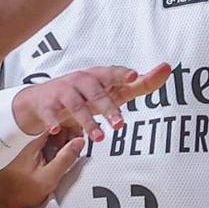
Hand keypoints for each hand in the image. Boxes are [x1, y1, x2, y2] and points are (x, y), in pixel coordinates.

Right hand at [13, 64, 172, 142]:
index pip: (112, 72)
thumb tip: (167, 69)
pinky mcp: (47, 105)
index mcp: (98, 76)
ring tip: (99, 138)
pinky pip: (49, 112)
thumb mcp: (111, 89)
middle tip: (120, 124)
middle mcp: (81, 81)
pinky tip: (56, 131)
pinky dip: (52, 121)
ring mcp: (63, 92)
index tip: (133, 76)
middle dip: (107, 107)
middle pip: (95, 92)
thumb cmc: (84, 94)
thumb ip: (140, 84)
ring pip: (75, 105)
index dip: (122, 73)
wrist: (42, 99)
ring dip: (87, 121)